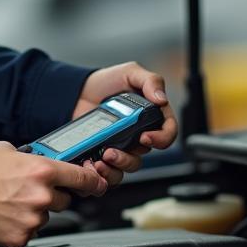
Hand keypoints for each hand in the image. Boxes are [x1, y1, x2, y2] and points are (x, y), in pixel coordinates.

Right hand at [0, 141, 107, 246]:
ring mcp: (32, 219)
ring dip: (32, 212)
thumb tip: (41, 161)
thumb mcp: (8, 150)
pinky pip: (28, 233)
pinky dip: (18, 227)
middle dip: (49, 196)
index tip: (96, 183)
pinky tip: (3, 216)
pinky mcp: (20, 237)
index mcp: (42, 170)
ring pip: (44, 218)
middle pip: (63, 201)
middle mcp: (41, 196)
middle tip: (25, 191)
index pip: (82, 178)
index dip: (91, 181)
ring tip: (8, 203)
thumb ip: (31, 158)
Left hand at [73, 61, 177, 186]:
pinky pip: (108, 172)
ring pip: (126, 168)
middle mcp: (138, 135)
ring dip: (115, 168)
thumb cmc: (107, 81)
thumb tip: (162, 98)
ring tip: (100, 159)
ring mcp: (121, 147)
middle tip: (111, 152)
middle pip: (144, 156)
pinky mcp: (103, 155)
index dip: (162, 139)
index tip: (145, 137)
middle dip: (128, 158)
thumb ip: (150, 81)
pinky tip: (91, 164)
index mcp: (151, 117)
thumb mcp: (130, 72)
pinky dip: (101, 174)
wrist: (78, 91)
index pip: (168, 134)